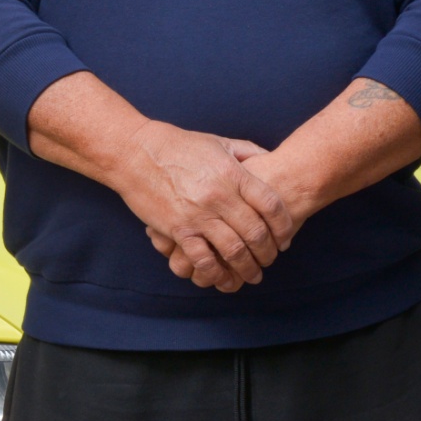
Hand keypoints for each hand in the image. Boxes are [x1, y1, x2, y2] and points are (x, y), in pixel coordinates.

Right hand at [146, 141, 305, 288]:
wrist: (135, 152)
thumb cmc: (179, 146)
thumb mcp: (217, 143)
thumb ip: (246, 152)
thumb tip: (269, 158)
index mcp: (232, 173)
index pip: (271, 205)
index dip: (284, 225)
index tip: (285, 237)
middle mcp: (219, 196)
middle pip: (256, 233)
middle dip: (268, 252)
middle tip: (270, 260)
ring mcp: (198, 215)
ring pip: (234, 251)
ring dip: (247, 268)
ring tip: (253, 276)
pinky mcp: (177, 229)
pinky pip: (203, 259)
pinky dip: (217, 273)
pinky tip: (223, 278)